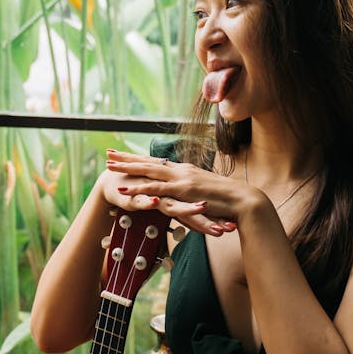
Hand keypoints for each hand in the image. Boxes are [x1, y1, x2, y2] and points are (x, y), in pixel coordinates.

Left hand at [105, 149, 264, 236]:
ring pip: (148, 171)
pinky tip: (125, 189)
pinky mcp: (184, 190)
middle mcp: (181, 170)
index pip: (156, 162)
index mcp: (184, 171)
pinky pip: (157, 188)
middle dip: (127, 157)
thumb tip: (182, 195)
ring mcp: (182, 178)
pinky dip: (139, 188)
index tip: (122, 154)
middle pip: (148, 161)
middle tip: (108, 153)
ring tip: (109, 166)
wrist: (244, 200)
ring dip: (128, 169)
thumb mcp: (203, 193)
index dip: (138, 158)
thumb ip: (190, 192)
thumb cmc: (226, 201)